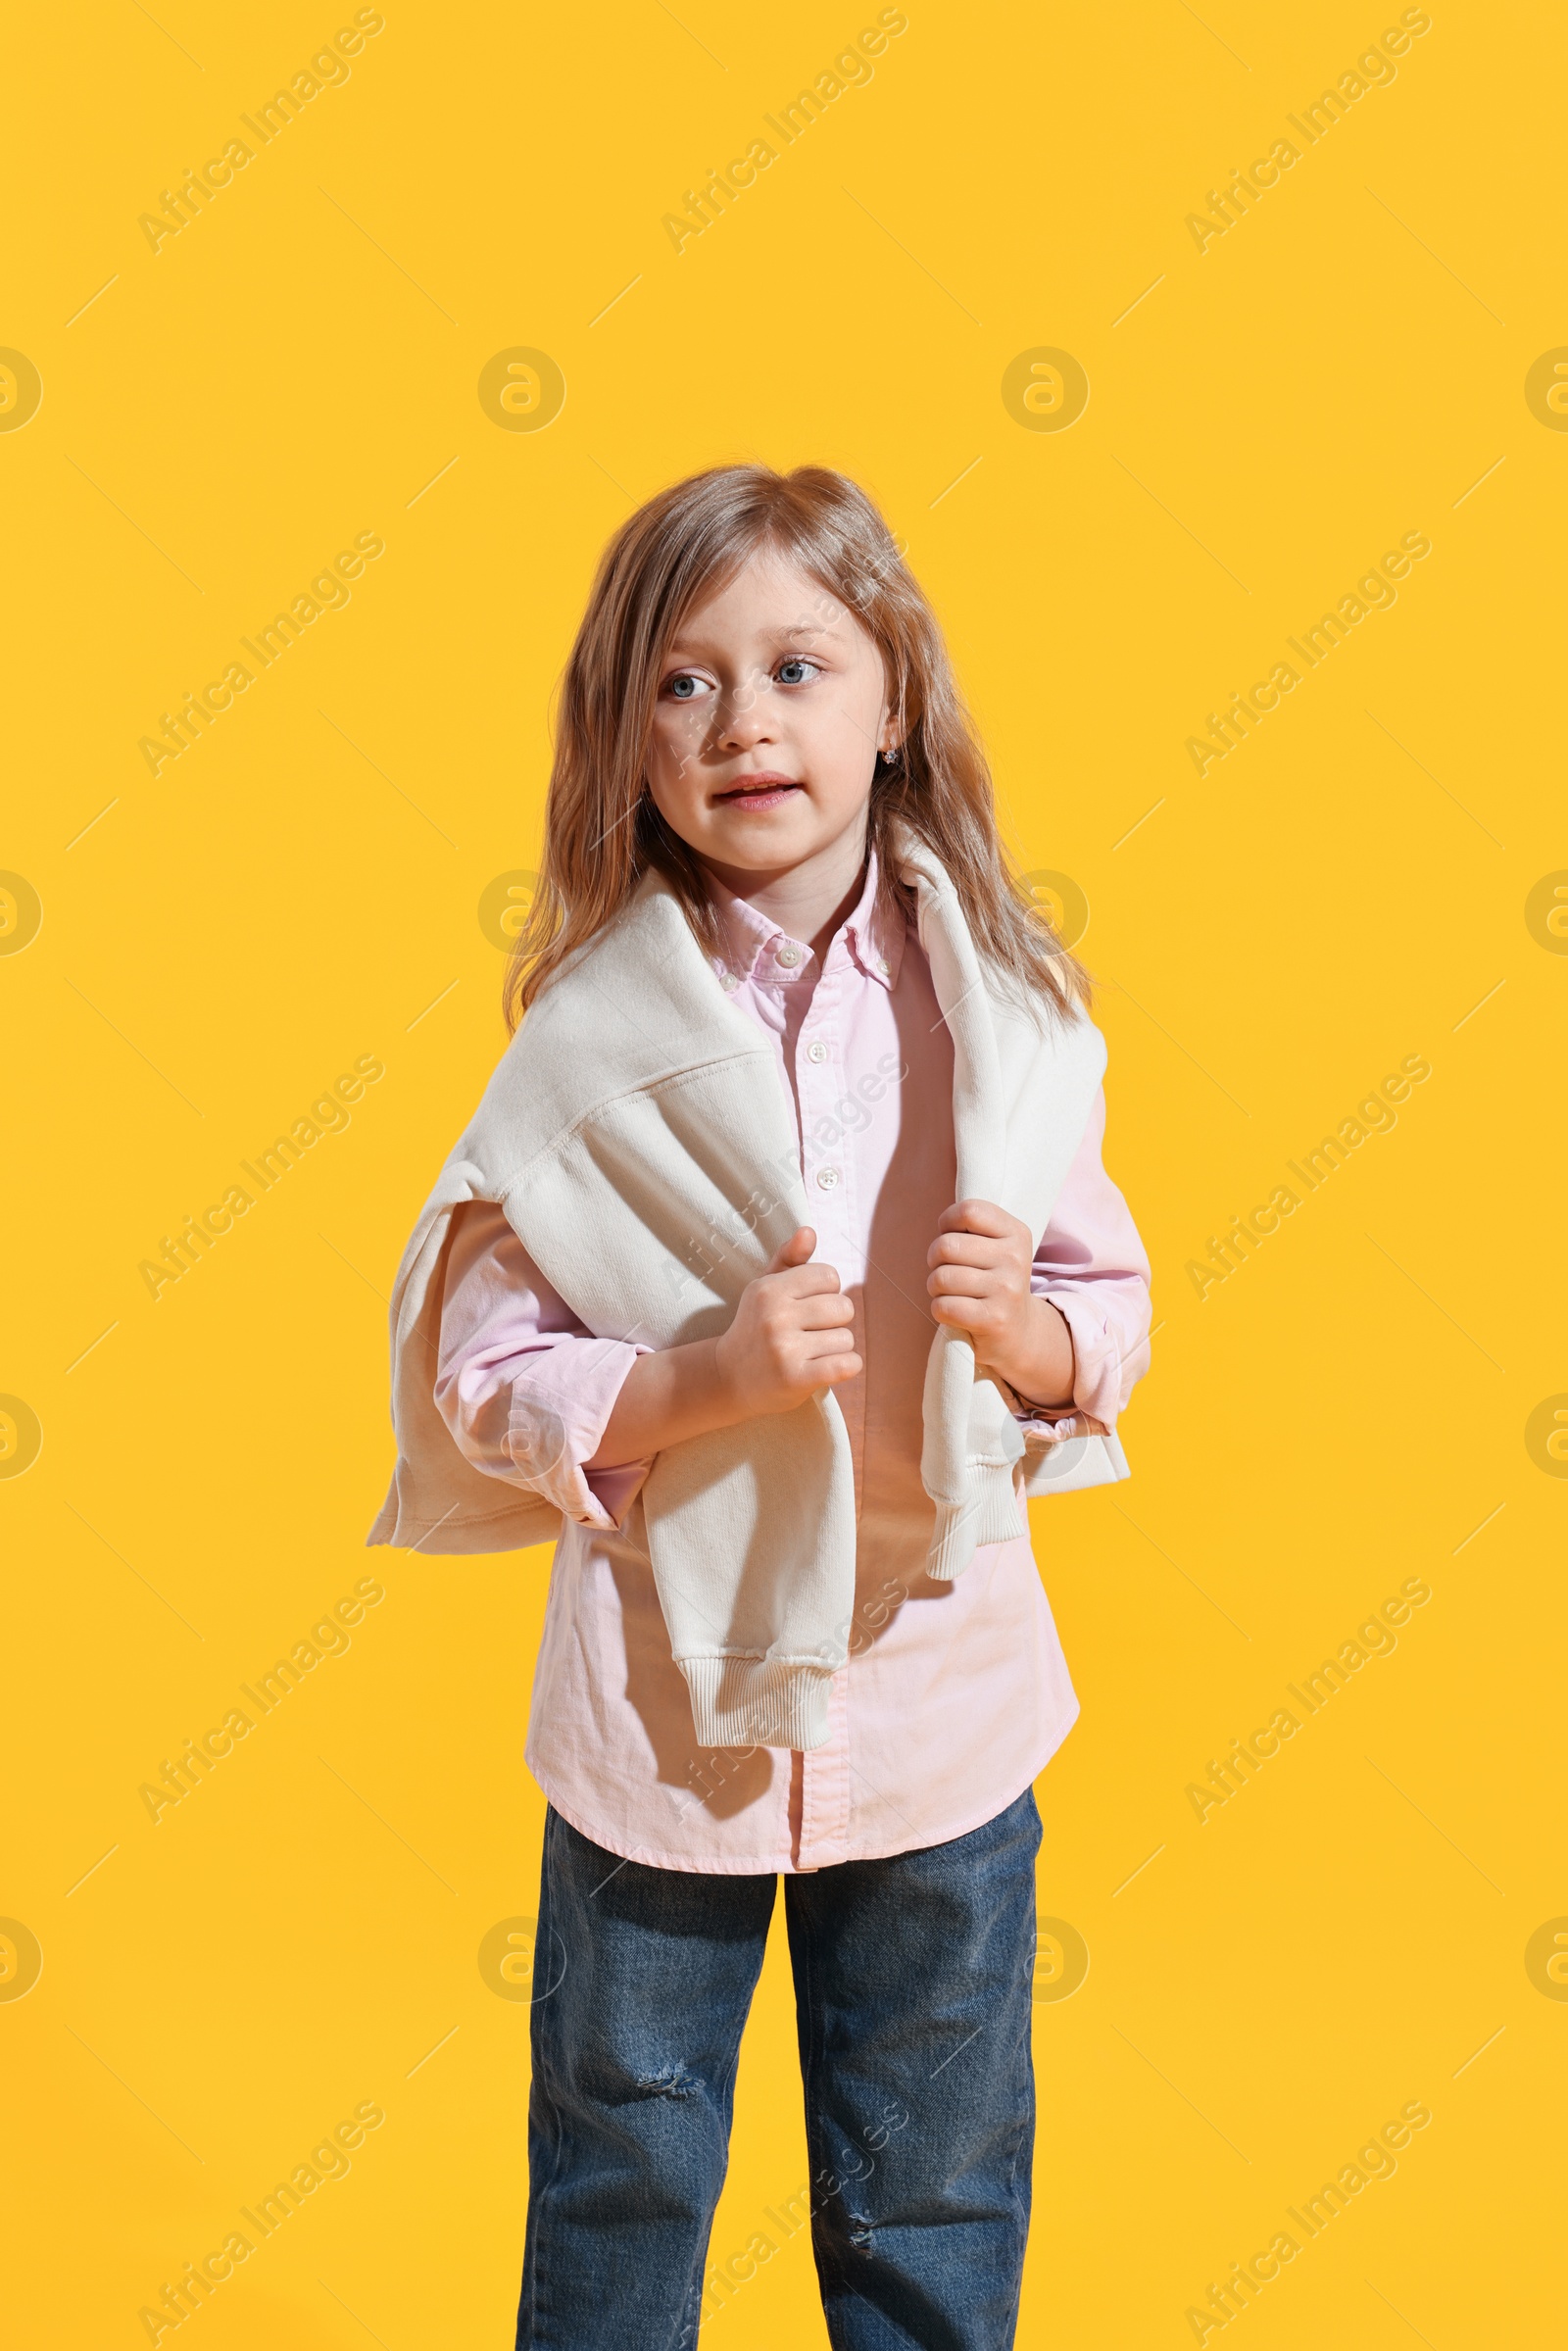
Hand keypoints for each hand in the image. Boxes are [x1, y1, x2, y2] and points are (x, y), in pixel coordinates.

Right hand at [714, 1226, 861, 1417]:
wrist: (729, 1378)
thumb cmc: (756, 1326)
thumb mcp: (766, 1288)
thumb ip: (789, 1258)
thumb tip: (808, 1231)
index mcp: (769, 1289)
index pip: (830, 1276)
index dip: (826, 1292)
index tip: (808, 1305)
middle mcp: (775, 1316)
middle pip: (843, 1307)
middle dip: (835, 1321)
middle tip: (811, 1332)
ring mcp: (784, 1349)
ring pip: (846, 1338)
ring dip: (836, 1347)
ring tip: (811, 1352)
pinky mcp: (796, 1378)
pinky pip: (847, 1365)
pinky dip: (847, 1366)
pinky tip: (828, 1367)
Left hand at [926, 1198, 1073, 1408]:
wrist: (1020, 1333)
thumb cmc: (994, 1283)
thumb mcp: (997, 1247)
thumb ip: (973, 1228)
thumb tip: (944, 1224)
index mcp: (1017, 1233)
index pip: (969, 1211)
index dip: (948, 1223)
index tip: (952, 1237)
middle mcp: (1015, 1259)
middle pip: (946, 1246)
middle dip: (935, 1260)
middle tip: (948, 1271)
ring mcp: (1007, 1290)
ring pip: (940, 1277)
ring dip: (935, 1287)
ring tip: (951, 1293)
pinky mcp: (993, 1319)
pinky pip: (943, 1306)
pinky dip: (939, 1310)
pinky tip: (955, 1312)